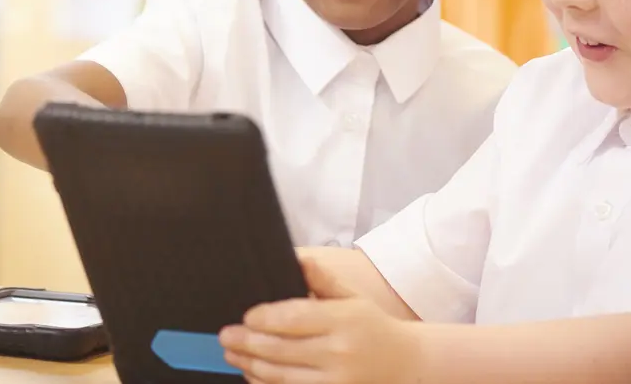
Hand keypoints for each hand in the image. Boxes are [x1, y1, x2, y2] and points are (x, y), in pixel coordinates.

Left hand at [219, 252, 423, 383]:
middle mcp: (339, 352)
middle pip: (282, 349)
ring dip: (251, 366)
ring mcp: (336, 381)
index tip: (246, 315)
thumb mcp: (352, 297)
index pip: (295, 318)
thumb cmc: (372, 326)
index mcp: (344, 320)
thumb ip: (322, 279)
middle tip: (225, 336)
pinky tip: (253, 375)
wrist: (405, 364)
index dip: (265, 318)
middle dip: (247, 343)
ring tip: (232, 355)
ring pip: (282, 376)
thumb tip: (296, 259)